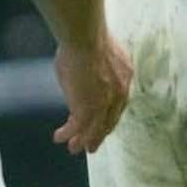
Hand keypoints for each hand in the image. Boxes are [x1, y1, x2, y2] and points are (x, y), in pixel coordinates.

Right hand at [52, 34, 132, 154]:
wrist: (86, 38)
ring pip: (94, 128)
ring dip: (84, 140)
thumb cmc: (88, 38)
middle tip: (92, 146)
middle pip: (109, 120)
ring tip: (74, 148)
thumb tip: (88, 75)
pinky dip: (68, 133)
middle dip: (99, 134)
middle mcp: (119, 93)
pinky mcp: (87, 109)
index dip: (108, 115)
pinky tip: (60, 137)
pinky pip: (77, 127)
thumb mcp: (101, 54)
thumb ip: (100, 70)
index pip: (118, 103)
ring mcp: (104, 103)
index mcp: (125, 76)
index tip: (101, 123)